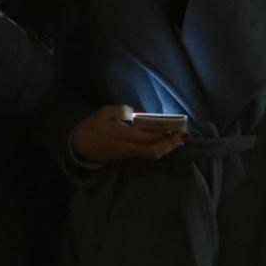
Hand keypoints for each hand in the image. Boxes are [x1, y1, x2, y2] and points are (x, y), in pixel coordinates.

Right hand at [70, 105, 185, 162]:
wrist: (80, 147)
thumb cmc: (91, 128)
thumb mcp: (103, 113)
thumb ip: (122, 110)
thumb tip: (139, 113)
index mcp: (122, 135)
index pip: (148, 136)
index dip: (164, 133)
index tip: (177, 126)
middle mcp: (129, 147)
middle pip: (154, 149)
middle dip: (171, 143)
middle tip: (184, 135)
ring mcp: (130, 153)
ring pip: (153, 153)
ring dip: (168, 147)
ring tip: (179, 139)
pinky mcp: (129, 155)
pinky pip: (149, 153)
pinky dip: (160, 148)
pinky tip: (166, 142)